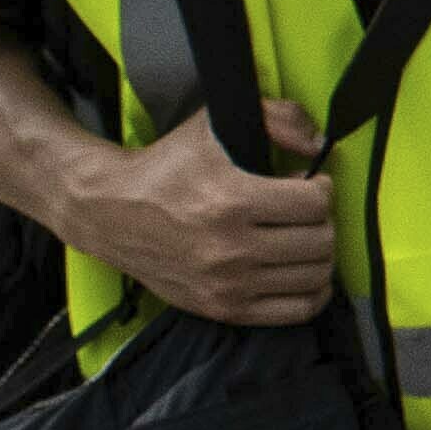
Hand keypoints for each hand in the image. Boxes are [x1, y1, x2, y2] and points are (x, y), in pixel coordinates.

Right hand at [86, 97, 335, 327]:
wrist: (109, 212)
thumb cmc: (167, 167)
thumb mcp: (214, 125)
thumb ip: (278, 118)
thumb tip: (319, 145)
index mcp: (233, 201)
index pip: (315, 203)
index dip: (320, 188)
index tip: (309, 183)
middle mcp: (231, 249)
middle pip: (320, 241)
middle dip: (321, 220)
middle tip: (305, 212)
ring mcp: (228, 284)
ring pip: (314, 276)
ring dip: (318, 254)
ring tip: (302, 238)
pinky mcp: (222, 308)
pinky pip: (296, 311)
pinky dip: (311, 292)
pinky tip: (302, 271)